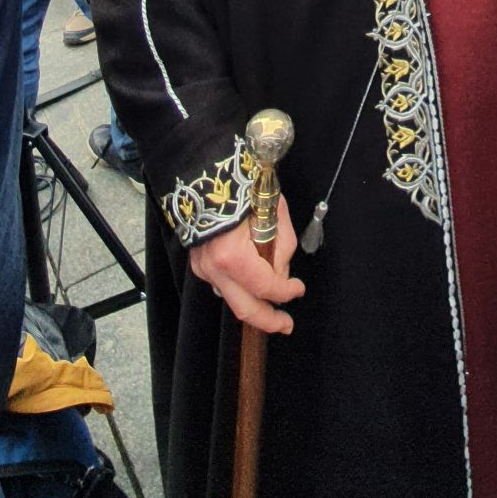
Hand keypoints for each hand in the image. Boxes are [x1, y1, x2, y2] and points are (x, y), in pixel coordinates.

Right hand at [188, 194, 303, 334]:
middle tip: (286, 325)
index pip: (265, 287)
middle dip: (268, 321)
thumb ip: (282, 247)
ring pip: (232, 298)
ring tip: (272, 299)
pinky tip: (251, 280)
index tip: (298, 289)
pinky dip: (239, 287)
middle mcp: (213, 268)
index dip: (286, 292)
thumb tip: (281, 272)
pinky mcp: (198, 264)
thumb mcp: (275, 213)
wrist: (207, 172)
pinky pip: (222, 285)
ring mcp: (202, 268)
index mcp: (232, 255)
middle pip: (244, 309)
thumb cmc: (243, 186)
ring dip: (253, 302)